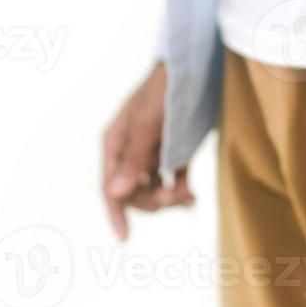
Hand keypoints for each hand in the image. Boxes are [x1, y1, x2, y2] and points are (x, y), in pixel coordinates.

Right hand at [102, 61, 194, 239]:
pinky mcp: (174, 149)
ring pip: (154, 187)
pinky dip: (180, 189)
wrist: (194, 68)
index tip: (125, 238)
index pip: (110, 187)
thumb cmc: (165, 92)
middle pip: (134, 192)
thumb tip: (115, 195)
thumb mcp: (147, 127)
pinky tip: (192, 196)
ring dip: (168, 196)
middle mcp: (131, 149)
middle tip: (174, 195)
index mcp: (116, 143)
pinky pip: (172, 178)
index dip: (116, 213)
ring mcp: (152, 150)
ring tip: (187, 195)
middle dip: (152, 200)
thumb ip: (133, 161)